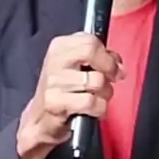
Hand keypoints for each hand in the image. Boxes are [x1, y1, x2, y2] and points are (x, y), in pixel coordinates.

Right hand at [16, 33, 123, 158]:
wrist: (41, 118)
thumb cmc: (63, 90)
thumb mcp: (77, 66)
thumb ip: (98, 58)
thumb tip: (117, 62)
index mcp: (59, 47)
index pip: (90, 40)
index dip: (107, 55)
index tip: (113, 66)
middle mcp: (54, 60)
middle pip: (90, 51)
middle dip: (108, 67)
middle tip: (112, 79)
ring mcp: (53, 81)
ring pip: (96, 80)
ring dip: (105, 93)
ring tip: (98, 97)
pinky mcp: (55, 102)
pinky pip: (91, 102)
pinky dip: (99, 109)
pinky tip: (92, 110)